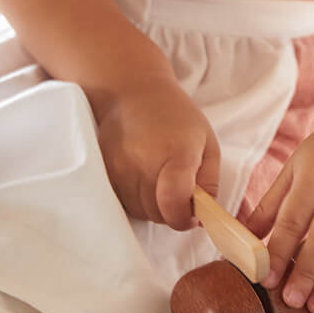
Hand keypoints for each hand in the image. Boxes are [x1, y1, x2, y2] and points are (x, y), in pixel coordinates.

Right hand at [94, 76, 220, 230]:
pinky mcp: (104, 173)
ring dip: (154, 208)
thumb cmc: (177, 117)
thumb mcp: (207, 142)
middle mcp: (144, 164)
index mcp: (176, 154)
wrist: (132, 94)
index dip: (184, 218)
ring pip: (140, 212)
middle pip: (158, 214)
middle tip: (179, 192)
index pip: (173, 203)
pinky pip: (122, 203)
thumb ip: (210, 181)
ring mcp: (120, 169)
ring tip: (160, 182)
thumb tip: (202, 215)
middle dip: (172, 212)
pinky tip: (143, 180)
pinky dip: (136, 201)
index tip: (191, 215)